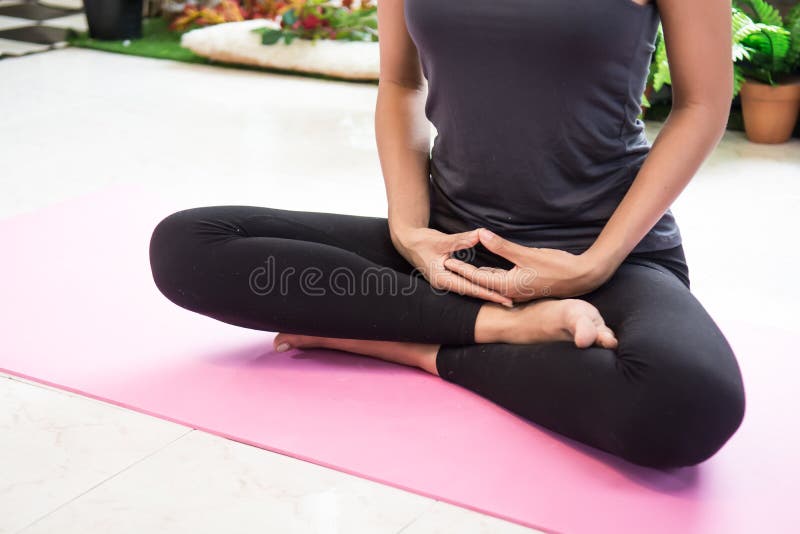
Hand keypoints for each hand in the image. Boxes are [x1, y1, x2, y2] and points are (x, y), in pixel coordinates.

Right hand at [392, 227, 513, 306]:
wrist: (408, 241)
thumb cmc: (422, 240)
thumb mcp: (441, 240)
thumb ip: (461, 240)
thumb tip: (480, 234)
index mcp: (442, 279)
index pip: (469, 288)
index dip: (487, 293)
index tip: (503, 298)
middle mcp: (444, 284)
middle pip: (471, 293)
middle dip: (490, 298)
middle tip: (510, 303)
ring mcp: (445, 282)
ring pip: (469, 290)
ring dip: (485, 294)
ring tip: (504, 299)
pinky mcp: (447, 278)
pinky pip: (465, 285)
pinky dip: (478, 287)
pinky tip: (489, 288)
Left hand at [443, 228, 613, 302]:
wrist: (582, 277)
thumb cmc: (557, 266)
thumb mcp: (527, 254)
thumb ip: (502, 246)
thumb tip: (481, 234)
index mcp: (509, 286)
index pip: (478, 278)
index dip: (461, 269)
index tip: (445, 261)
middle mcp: (511, 293)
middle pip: (481, 283)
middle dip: (464, 274)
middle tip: (445, 265)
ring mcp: (518, 292)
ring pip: (491, 284)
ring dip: (475, 277)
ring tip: (460, 268)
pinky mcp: (524, 288)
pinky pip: (501, 283)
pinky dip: (489, 277)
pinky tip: (484, 273)